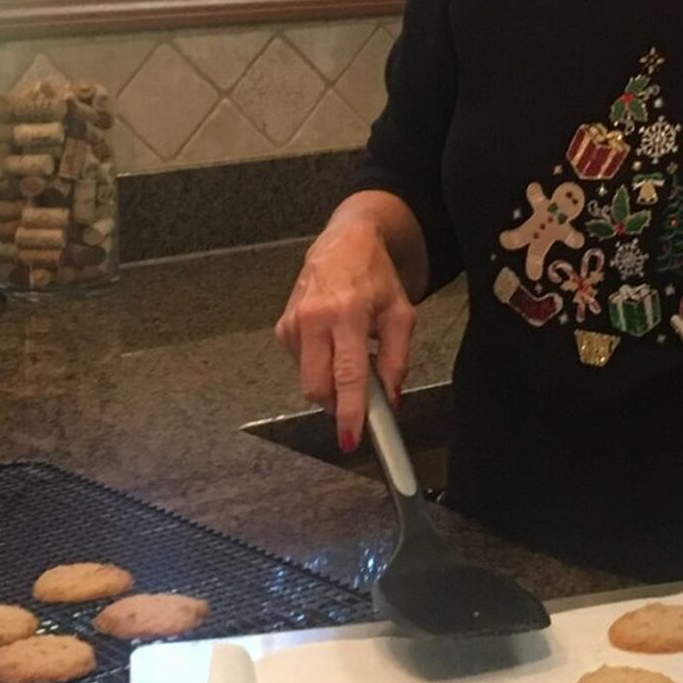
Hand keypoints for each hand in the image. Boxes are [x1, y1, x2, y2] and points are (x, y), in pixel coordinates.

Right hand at [274, 217, 414, 453]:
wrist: (345, 243)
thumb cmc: (376, 277)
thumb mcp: (401, 314)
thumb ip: (397, 359)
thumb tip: (391, 399)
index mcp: (345, 314)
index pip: (346, 375)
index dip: (349, 411)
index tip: (350, 439)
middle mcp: (312, 319)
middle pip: (316, 386)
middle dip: (337, 405)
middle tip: (360, 403)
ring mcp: (292, 324)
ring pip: (308, 379)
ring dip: (331, 383)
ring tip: (351, 357)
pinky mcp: (282, 328)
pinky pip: (301, 365)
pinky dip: (320, 366)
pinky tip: (334, 346)